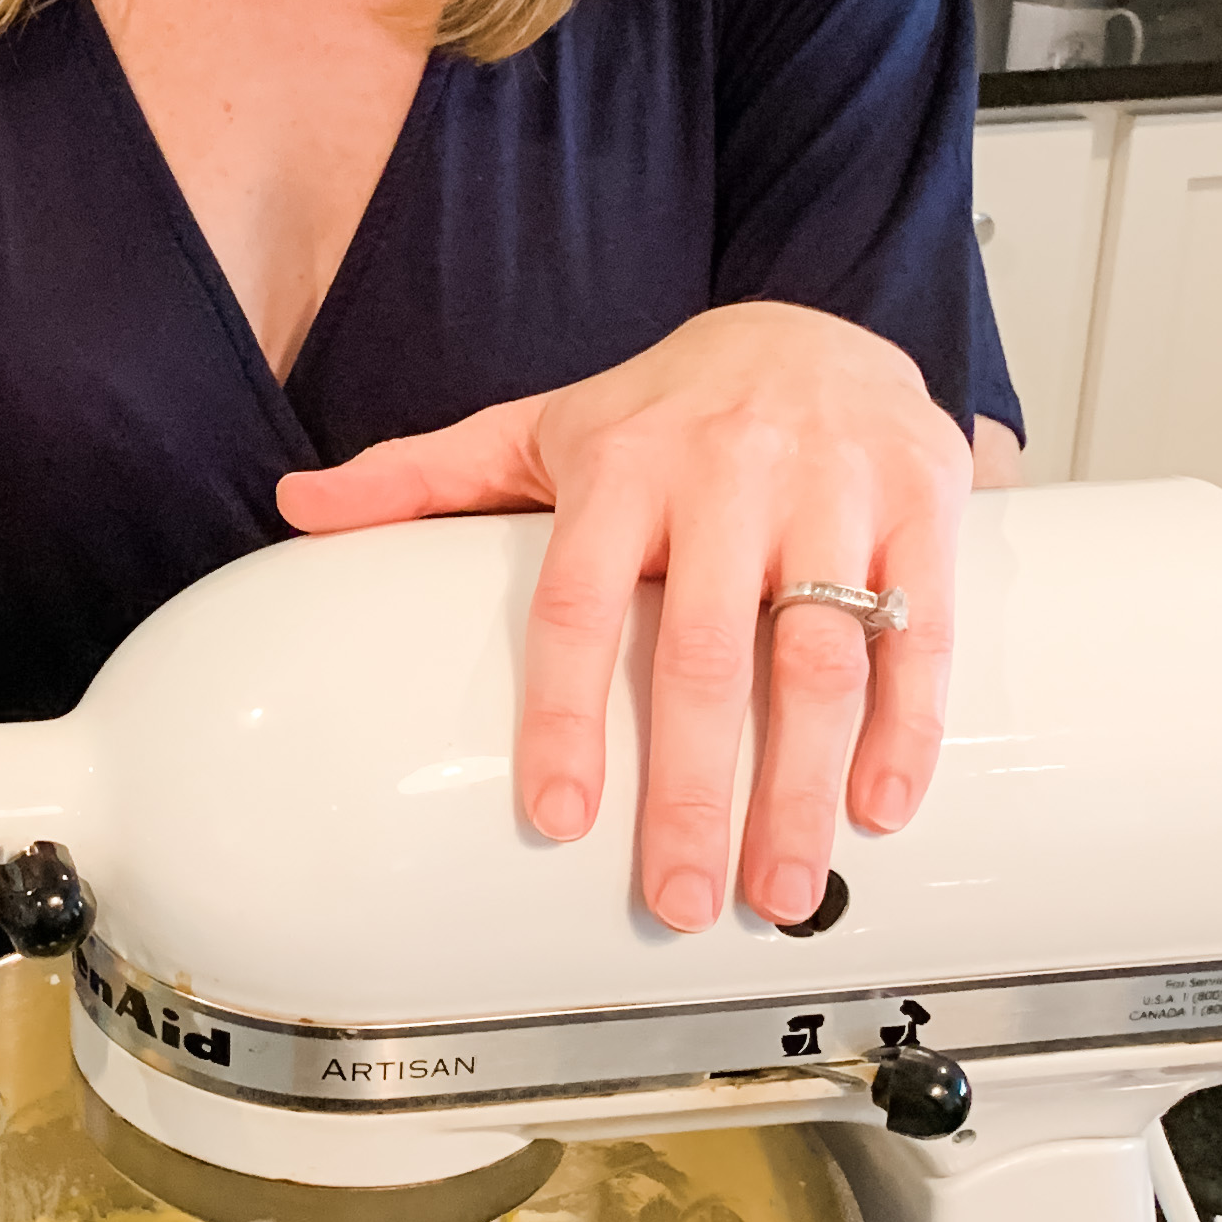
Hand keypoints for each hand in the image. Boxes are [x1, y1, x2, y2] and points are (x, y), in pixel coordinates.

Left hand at [277, 304, 969, 936]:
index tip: (558, 817)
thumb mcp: (541, 424)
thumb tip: (299, 507)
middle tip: (678, 898)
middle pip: (701, 654)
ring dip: (801, 786)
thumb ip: (423, 476)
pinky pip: (919, 629)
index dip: (566, 715)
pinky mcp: (922, 502)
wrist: (815, 323)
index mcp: (621, 465)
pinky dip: (905, 725)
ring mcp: (831, 490)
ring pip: (817, 656)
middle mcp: (727, 475)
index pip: (576, 604)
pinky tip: (881, 805)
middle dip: (693, 792)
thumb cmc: (669, 406)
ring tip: (782, 888)